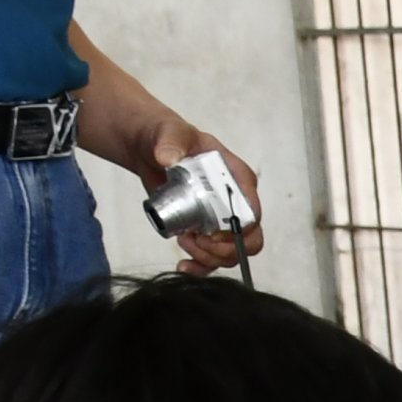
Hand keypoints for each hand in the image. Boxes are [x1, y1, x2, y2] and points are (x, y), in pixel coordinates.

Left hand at [145, 123, 264, 273]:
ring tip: (183, 240)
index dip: (236, 230)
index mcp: (238, 179)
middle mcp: (235, 203)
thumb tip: (168, 158)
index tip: (208, 231)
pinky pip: (212, 258)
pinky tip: (183, 267)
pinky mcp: (204, 231)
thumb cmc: (166, 136)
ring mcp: (221, 220)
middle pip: (250, 241)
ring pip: (232, 254)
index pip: (252, 213)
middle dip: (224, 249)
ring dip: (208, 257)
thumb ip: (171, 141)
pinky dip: (201, 268)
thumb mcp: (169, 133)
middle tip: (195, 239)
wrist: (149, 147)